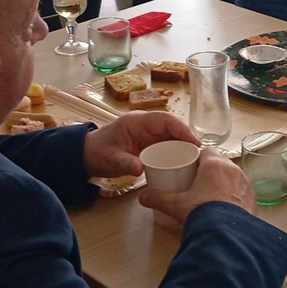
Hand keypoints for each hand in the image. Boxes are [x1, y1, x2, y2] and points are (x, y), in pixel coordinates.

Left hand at [81, 111, 197, 178]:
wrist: (87, 155)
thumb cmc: (98, 152)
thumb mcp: (110, 159)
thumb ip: (125, 163)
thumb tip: (140, 169)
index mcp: (137, 121)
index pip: (165, 119)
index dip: (182, 129)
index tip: (194, 142)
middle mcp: (146, 124)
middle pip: (173, 125)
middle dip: (187, 137)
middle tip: (199, 153)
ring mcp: (148, 132)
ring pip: (172, 134)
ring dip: (184, 144)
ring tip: (196, 158)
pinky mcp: (149, 142)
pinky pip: (167, 142)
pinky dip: (177, 149)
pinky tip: (184, 160)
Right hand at [139, 148, 253, 223]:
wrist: (226, 235)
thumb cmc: (202, 214)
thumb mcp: (176, 205)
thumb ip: (158, 198)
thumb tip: (143, 197)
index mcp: (213, 165)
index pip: (207, 151)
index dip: (199, 158)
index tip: (192, 167)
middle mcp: (233, 169)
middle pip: (221, 163)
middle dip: (211, 170)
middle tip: (200, 183)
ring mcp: (245, 183)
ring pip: (233, 176)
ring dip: (225, 182)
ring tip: (214, 196)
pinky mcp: (253, 198)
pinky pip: (243, 191)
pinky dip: (235, 196)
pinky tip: (227, 207)